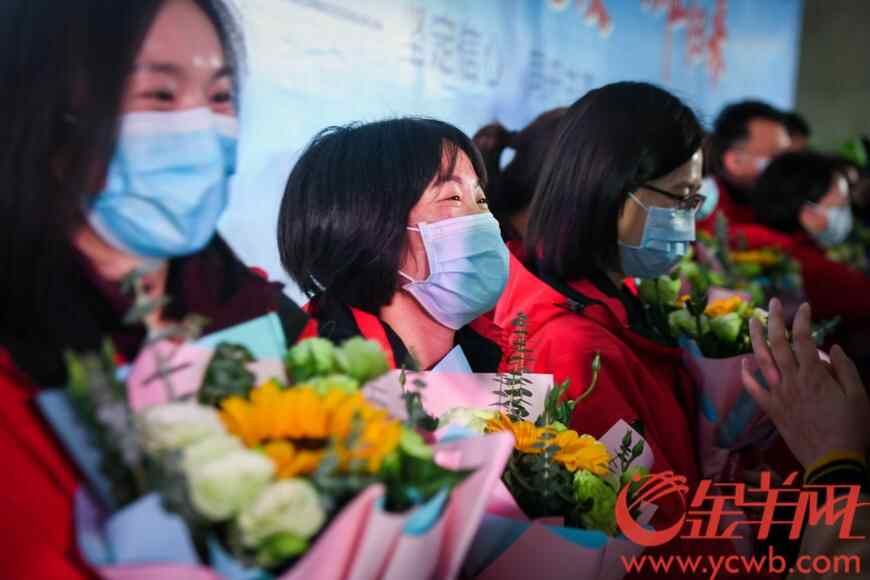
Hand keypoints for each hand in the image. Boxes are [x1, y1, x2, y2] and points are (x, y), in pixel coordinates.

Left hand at [742, 299, 869, 468]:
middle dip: (775, 320)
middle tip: (773, 302)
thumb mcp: (859, 395)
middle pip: (778, 344)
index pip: (804, 339)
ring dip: (756, 339)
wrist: (832, 461)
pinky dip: (747, 375)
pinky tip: (743, 362)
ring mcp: (779, 395)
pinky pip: (754, 390)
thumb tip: (832, 347)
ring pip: (762, 361)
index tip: (803, 306)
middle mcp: (792, 380)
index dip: (802, 319)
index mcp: (814, 375)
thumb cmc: (851, 428)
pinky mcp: (772, 410)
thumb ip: (845, 369)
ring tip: (752, 321)